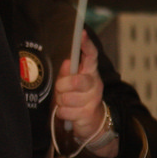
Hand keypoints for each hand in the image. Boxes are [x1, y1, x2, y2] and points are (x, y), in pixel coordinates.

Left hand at [55, 32, 117, 157]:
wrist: (92, 124)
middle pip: (75, 81)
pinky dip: (62, 113)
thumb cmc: (77, 99)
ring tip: (67, 103)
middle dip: (62, 87)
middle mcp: (94, 84)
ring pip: (67, 97)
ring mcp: (93, 99)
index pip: (91, 56)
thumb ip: (67, 72)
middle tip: (62, 90)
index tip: (82, 34)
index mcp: (90, 72)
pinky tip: (69, 113)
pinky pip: (65, 111)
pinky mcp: (88, 114)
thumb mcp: (70, 83)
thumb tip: (67, 62)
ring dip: (62, 101)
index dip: (86, 45)